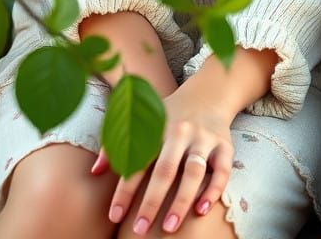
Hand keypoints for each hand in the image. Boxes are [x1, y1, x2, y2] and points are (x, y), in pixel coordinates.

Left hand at [91, 87, 233, 234]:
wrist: (209, 94)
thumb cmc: (169, 115)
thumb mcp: (144, 119)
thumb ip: (117, 143)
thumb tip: (95, 172)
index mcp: (158, 127)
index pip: (138, 162)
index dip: (125, 190)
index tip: (114, 216)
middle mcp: (182, 132)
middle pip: (166, 169)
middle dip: (152, 201)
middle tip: (139, 229)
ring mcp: (205, 138)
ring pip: (194, 171)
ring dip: (182, 200)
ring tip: (170, 227)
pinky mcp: (225, 145)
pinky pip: (222, 170)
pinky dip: (214, 190)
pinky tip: (202, 210)